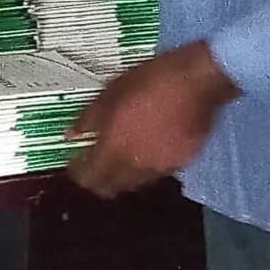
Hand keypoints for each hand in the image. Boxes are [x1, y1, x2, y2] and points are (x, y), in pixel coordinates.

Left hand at [73, 41, 238, 197]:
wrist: (197, 81)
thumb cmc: (150, 81)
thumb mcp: (111, 92)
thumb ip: (89, 118)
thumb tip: (71, 135)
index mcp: (114, 149)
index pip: (88, 178)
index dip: (78, 173)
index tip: (75, 162)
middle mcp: (135, 166)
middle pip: (110, 188)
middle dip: (99, 179)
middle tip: (96, 163)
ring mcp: (160, 168)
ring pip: (135, 183)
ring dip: (124, 175)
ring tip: (124, 155)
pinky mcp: (182, 163)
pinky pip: (158, 172)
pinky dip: (148, 166)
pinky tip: (150, 149)